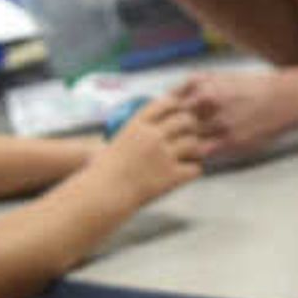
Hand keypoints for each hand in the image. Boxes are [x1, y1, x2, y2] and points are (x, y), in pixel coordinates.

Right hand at [91, 93, 207, 202]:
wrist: (102, 195)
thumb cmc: (103, 172)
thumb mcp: (116, 142)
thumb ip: (137, 133)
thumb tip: (154, 131)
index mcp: (137, 125)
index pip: (166, 103)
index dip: (177, 106)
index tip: (178, 113)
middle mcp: (152, 136)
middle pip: (185, 120)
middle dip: (189, 127)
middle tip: (187, 136)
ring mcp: (163, 155)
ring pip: (193, 142)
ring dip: (194, 149)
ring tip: (188, 156)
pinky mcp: (171, 176)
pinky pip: (195, 168)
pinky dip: (192, 171)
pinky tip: (185, 173)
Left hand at [162, 66, 297, 162]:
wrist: (283, 99)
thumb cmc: (251, 87)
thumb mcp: (220, 76)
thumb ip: (193, 83)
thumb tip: (170, 92)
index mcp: (203, 88)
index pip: (168, 106)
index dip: (159, 117)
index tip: (155, 124)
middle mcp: (209, 106)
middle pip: (174, 125)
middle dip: (165, 135)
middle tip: (156, 144)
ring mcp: (220, 125)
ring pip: (187, 141)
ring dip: (177, 148)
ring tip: (170, 154)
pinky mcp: (232, 142)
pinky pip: (204, 153)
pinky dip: (194, 156)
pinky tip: (191, 158)